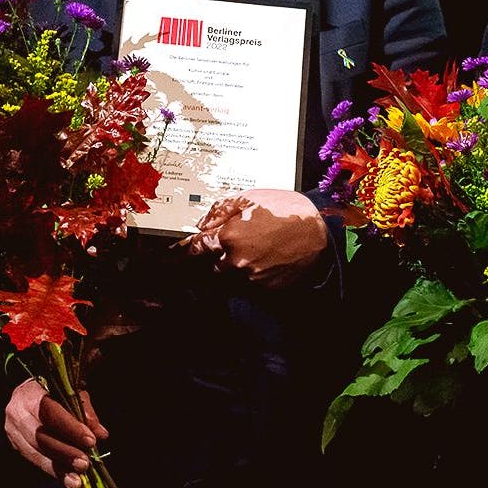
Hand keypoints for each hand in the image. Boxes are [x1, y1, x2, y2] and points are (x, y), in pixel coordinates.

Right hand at [4, 377, 107, 487]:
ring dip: (59, 468)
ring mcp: (13, 431)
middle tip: (85, 463)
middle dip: (64, 452)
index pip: (49, 412)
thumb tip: (100, 434)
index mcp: (30, 392)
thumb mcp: (72, 392)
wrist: (29, 394)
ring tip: (78, 480)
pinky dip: (54, 472)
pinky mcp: (17, 446)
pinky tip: (69, 481)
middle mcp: (16, 412)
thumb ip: (85, 410)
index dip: (69, 428)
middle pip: (39, 436)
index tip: (90, 441)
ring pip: (36, 453)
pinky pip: (36, 461)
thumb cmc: (54, 390)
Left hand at [188, 188, 327, 288]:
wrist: (321, 233)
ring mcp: (251, 278)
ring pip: (225, 279)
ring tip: (236, 256)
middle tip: (202, 257)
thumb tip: (201, 225)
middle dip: (203, 262)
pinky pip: (244, 286)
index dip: (179, 254)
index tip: (166, 259)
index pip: (194, 250)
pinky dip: (242, 278)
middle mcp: (236, 261)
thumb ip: (220, 210)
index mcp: (229, 236)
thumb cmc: (288, 211)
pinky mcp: (264, 289)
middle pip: (207, 268)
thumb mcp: (251, 198)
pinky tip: (254, 264)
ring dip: (223, 270)